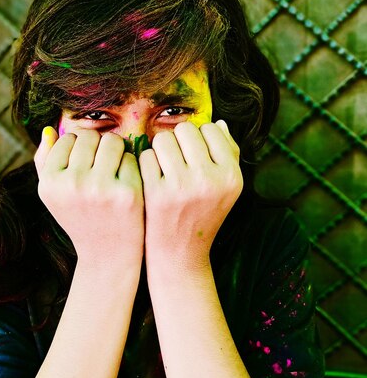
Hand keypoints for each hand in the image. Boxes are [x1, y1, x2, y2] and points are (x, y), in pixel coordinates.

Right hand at [35, 127, 144, 262]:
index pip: (69, 138)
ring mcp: (101, 189)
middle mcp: (73, 184)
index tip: (83, 165)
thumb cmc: (79, 216)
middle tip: (101, 167)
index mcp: (50, 182)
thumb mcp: (53, 194)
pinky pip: (131, 158)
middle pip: (91, 137)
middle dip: (98, 147)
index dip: (79, 148)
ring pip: (113, 142)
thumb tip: (49, 130)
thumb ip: (44, 161)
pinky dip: (130, 167)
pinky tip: (125, 184)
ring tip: (113, 170)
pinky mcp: (128, 193)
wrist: (107, 254)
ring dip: (115, 151)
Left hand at [138, 120, 242, 264]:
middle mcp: (209, 180)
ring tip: (165, 167)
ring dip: (160, 150)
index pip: (210, 129)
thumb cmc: (203, 213)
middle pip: (185, 130)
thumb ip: (228, 154)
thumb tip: (218, 123)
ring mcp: (181, 187)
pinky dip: (147, 165)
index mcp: (231, 176)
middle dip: (178, 141)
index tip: (194, 155)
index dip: (199, 138)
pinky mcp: (156, 194)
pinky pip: (146, 157)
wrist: (180, 253)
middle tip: (177, 160)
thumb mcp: (226, 188)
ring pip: (163, 139)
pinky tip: (152, 180)